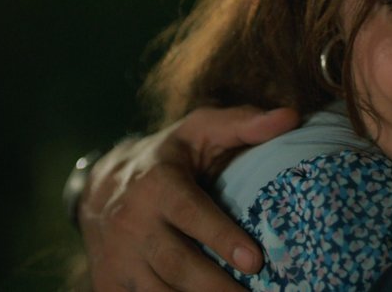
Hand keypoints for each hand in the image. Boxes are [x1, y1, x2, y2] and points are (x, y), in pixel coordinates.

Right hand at [79, 105, 300, 290]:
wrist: (100, 185)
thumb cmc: (170, 156)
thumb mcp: (202, 130)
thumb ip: (244, 124)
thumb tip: (291, 117)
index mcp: (158, 184)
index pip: (190, 214)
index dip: (222, 238)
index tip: (255, 260)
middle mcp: (132, 222)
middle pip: (175, 263)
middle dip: (215, 286)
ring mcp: (117, 257)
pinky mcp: (108, 283)